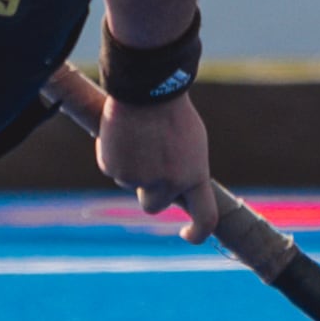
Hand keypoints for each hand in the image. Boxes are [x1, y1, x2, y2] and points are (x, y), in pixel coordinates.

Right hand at [95, 84, 216, 236]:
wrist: (146, 86)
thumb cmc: (172, 109)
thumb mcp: (191, 142)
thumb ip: (185, 169)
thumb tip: (178, 187)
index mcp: (194, 175)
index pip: (205, 218)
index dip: (197, 233)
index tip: (185, 234)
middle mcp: (168, 184)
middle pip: (154, 204)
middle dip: (149, 189)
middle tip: (149, 162)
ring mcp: (139, 179)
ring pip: (131, 183)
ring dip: (132, 166)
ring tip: (137, 135)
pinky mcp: (114, 168)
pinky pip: (113, 167)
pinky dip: (115, 154)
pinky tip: (122, 132)